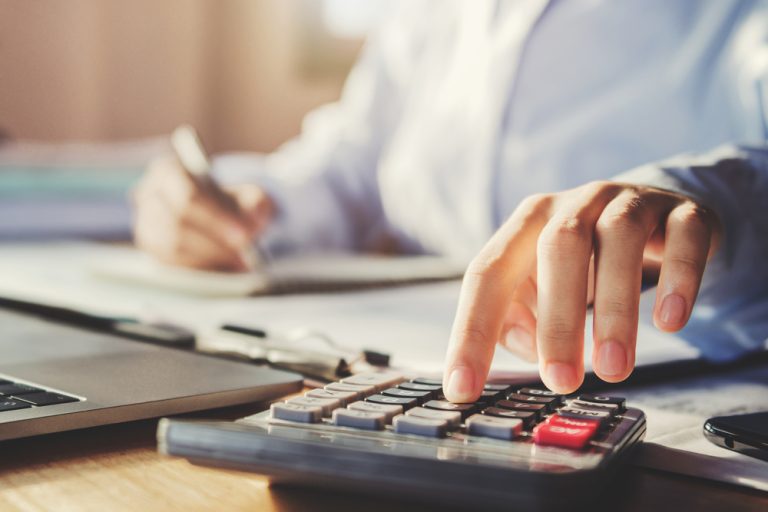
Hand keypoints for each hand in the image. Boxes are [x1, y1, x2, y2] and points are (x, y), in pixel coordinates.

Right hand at [132, 156, 272, 270]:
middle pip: (177, 224)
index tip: (244, 235)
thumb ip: (256, 202)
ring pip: (172, 248)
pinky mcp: (151, 250)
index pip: (187, 196)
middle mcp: (149, 196)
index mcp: (169, 171)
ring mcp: (145, 224)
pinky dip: (200, 268)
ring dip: (209, 258)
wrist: (218, 216)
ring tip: (239, 262)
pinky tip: (225, 268)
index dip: (216, 218)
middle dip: (215, 242)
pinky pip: (171, 264)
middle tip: (245, 253)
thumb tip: (255, 217)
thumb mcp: (248, 195)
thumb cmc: (229, 201)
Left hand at [443, 181, 720, 399]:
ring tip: (613, 368)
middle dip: (557, 321)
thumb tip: (529, 349)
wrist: (655, 212)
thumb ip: (520, 318)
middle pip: (557, 249)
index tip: (462, 388)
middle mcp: (573, 205)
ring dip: (615, 310)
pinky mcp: (684, 213)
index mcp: (526, 224)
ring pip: (618, 240)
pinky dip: (678, 279)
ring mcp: (629, 202)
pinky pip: (683, 237)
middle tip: (561, 382)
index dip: (471, 331)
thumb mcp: (540, 284)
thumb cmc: (583, 260)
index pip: (487, 274)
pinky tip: (670, 322)